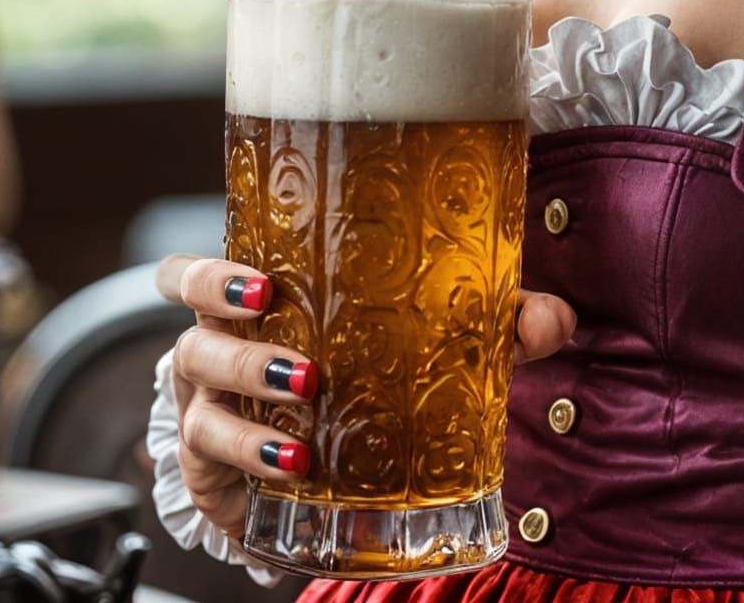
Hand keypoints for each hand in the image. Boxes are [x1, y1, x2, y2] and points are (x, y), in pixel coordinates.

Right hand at [155, 253, 576, 537]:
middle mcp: (217, 346)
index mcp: (255, 297)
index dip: (209, 273)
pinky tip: (294, 466)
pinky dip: (250, 461)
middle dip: (233, 337)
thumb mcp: (427, 333)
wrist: (326, 453)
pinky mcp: (213, 471)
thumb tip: (553, 321)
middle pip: (190, 330)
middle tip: (294, 349)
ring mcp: (208, 408)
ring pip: (200, 396)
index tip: (262, 280)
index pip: (194, 272)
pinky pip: (210, 463)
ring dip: (250, 402)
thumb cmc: (363, 363)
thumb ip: (494, 320)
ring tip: (307, 411)